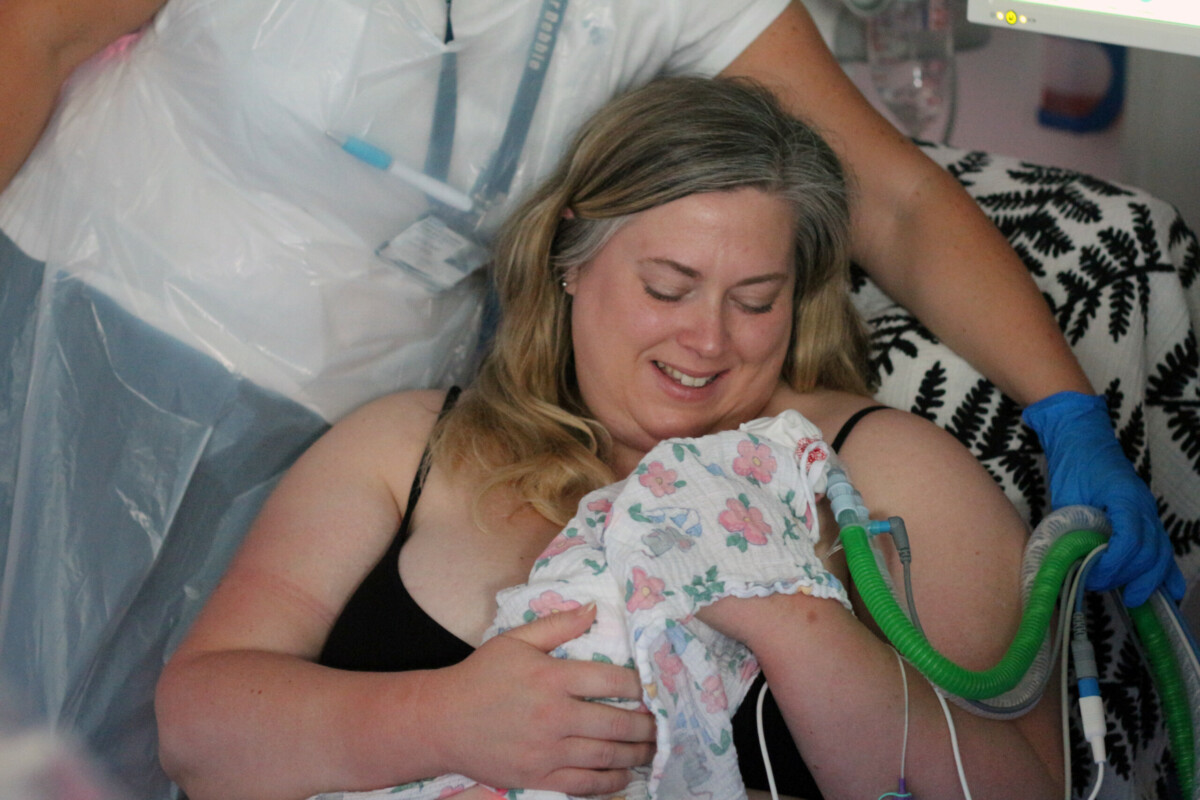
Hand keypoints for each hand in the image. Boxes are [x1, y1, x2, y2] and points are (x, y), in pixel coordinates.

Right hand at [419, 603, 655, 794]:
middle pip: (616, 723)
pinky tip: (625, 775)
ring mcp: (546, 751)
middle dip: (647, 726)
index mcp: (551, 678)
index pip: (612, 682)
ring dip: (636, 754)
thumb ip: (558, 625)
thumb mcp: (515, 640)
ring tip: (653, 748)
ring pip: (606, 756)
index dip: (640, 686)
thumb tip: (594, 608)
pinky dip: (611, 782)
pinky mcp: (537, 777)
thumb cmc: (480, 676)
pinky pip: (584, 784)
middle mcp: (554, 716)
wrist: (441, 721)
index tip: (653, 688)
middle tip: (663, 723)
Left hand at [1023, 391, 1185, 605]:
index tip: (1094, 576)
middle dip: (1129, 577)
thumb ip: (1072, 526)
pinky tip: (1171, 591)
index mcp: (1125, 498)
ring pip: (1161, 552)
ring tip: (1134, 599)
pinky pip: (1162, 546)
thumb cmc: (1073, 463)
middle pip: (1150, 551)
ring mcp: (1149, 511)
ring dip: (1150, 579)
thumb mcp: (1066, 495)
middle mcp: (1144, 506)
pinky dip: (1166, 570)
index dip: (1114, 565)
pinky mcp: (1146, 516)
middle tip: (1102, 587)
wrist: (1082, 437)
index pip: (1130, 541)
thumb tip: (1071, 561)